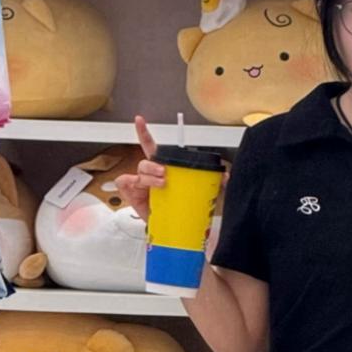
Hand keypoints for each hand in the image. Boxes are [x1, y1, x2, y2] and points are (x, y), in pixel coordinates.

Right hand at [115, 116, 229, 224]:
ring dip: (149, 176)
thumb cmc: (178, 209)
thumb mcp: (196, 195)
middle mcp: (148, 174)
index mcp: (161, 169)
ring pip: (139, 172)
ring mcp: (138, 184)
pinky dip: (131, 183)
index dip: (144, 133)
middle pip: (146, 161)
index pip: (151, 148)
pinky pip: (125, 183)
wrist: (170, 231)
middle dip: (154, 165)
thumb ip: (211, 183)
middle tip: (165, 173)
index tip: (139, 120)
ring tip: (162, 184)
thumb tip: (225, 176)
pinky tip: (140, 189)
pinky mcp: (131, 195)